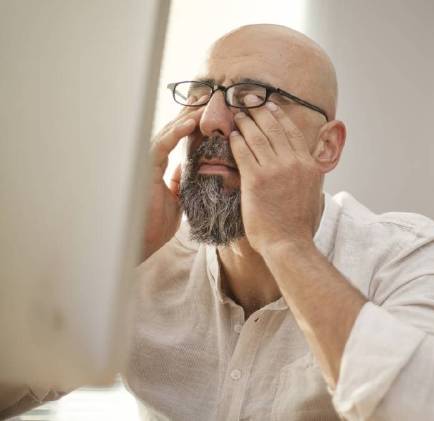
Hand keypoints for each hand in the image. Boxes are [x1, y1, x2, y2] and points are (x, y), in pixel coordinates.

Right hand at [141, 104, 203, 261]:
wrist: (142, 242)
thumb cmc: (156, 224)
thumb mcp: (176, 199)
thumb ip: (179, 181)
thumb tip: (186, 168)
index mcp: (159, 165)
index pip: (177, 138)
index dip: (192, 123)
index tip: (210, 111)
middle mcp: (151, 160)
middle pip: (172, 129)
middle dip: (190, 113)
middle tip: (209, 97)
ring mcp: (146, 162)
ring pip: (167, 132)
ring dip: (186, 117)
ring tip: (205, 105)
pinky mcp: (143, 168)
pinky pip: (161, 145)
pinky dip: (175, 132)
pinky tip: (190, 122)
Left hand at [228, 96, 322, 254]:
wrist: (289, 243)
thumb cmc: (298, 225)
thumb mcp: (312, 193)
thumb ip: (306, 174)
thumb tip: (304, 166)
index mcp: (308, 165)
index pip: (292, 132)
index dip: (279, 116)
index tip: (269, 105)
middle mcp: (294, 163)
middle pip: (274, 128)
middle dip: (259, 111)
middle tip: (248, 100)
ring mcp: (275, 170)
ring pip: (257, 137)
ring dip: (245, 122)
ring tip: (237, 114)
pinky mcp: (256, 179)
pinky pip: (243, 152)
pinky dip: (236, 141)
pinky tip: (231, 135)